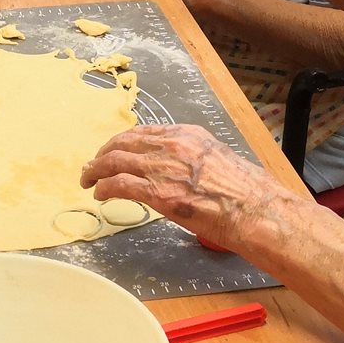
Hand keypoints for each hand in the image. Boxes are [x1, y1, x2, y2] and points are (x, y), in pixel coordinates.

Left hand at [81, 125, 295, 255]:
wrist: (255, 210)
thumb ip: (194, 161)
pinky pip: (119, 184)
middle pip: (123, 143)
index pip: (144, 133)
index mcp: (188, 135)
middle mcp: (172, 145)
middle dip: (103, 153)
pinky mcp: (158, 193)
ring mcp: (163, 168)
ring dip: (96, 170)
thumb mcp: (217, 161)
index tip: (113, 150)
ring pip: (115, 160)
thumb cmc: (245, 193)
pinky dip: (103, 187)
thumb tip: (182, 173)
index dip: (123, 142)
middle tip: (93, 165)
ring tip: (87, 179)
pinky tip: (99, 194)